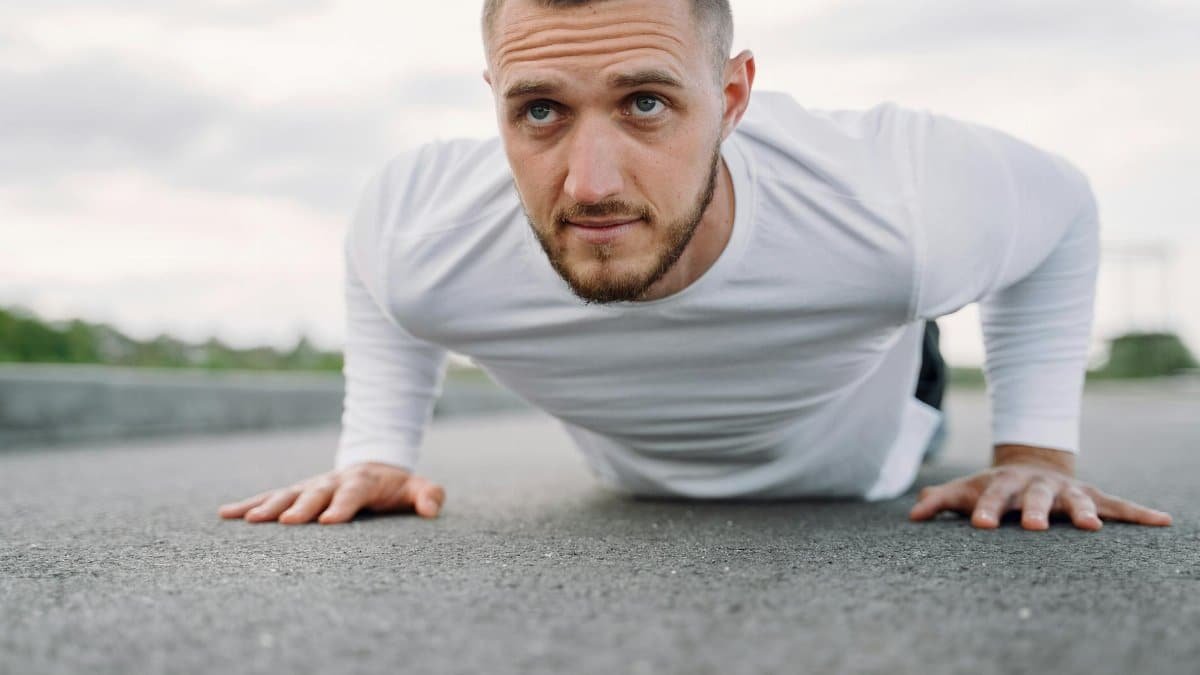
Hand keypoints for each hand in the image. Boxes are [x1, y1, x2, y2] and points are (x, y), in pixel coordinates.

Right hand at [217, 462, 444, 523]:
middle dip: (301, 506)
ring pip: (288, 494)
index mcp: (363, 481)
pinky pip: (270, 498)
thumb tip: (431, 509)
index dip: (342, 505)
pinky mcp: (296, 494)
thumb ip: (428, 496)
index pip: (353, 492)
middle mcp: (332, 481)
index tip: (329, 522)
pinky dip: (248, 505)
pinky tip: (225, 514)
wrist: (374, 469)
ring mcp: (311, 486)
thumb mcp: (418, 488)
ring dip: (268, 506)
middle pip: (316, 493)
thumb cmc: (397, 488)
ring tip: (249, 520)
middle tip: (285, 522)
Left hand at [909, 461, 1172, 530]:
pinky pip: (1118, 505)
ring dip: (1084, 512)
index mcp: (1005, 483)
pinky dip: (1139, 513)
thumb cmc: (994, 487)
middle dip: (1035, 510)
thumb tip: (912, 516)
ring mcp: (1066, 490)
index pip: (992, 495)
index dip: (985, 508)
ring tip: (1091, 527)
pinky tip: (1162, 521)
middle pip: (1035, 497)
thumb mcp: (966, 491)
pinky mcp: (1093, 497)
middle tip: (1033, 527)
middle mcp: (1037, 485)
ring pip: (1076, 500)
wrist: (1032, 462)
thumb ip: (940, 501)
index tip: (979, 525)